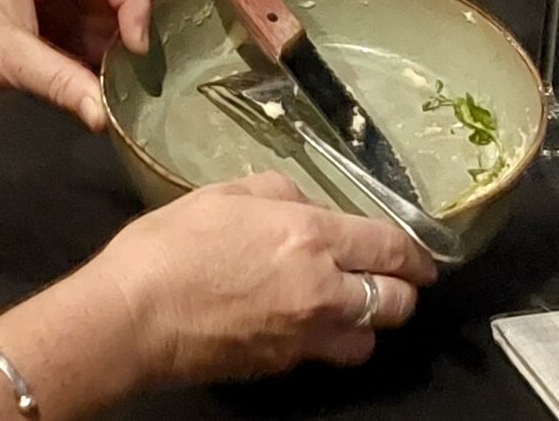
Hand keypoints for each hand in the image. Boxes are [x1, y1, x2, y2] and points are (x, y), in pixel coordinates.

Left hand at [0, 0, 149, 128]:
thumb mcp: (5, 61)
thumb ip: (60, 83)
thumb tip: (107, 117)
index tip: (140, 45)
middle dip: (142, 14)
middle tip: (175, 49)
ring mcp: (49, 3)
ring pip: (104, 12)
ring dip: (128, 38)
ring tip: (161, 68)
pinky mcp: (45, 31)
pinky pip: (88, 37)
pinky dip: (108, 57)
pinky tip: (130, 80)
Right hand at [88, 172, 433, 383]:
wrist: (135, 315)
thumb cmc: (172, 244)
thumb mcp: (225, 193)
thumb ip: (278, 193)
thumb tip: (304, 205)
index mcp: (312, 237)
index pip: (390, 247)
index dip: (415, 253)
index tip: (423, 256)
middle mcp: (323, 290)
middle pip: (396, 302)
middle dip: (402, 290)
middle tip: (392, 280)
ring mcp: (305, 335)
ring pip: (368, 339)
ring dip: (367, 322)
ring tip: (349, 306)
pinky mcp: (282, 365)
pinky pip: (324, 355)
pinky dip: (326, 341)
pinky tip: (303, 323)